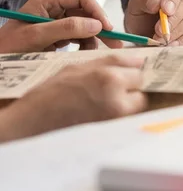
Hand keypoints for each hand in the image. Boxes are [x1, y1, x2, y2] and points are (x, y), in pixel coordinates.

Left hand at [0, 0, 122, 53]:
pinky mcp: (59, 35)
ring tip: (95, 54)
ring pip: (86, 26)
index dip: (97, 11)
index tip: (107, 28)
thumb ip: (66, 28)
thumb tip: (96, 25)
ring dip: (93, 40)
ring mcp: (57, 21)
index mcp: (47, 0)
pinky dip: (85, 46)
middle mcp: (54, 8)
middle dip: (101, 28)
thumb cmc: (8, 47)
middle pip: (87, 12)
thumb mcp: (36, 36)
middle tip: (115, 43)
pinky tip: (83, 55)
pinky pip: (80, 37)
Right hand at [0, 55, 146, 141]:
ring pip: (138, 104)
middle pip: (141, 87)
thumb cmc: (52, 93)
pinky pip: (128, 117)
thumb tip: (136, 60)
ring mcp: (116, 117)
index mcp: (107, 78)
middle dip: (134, 85)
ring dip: (130, 100)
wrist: (34, 122)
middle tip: (118, 86)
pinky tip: (105, 109)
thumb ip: (110, 62)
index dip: (133, 68)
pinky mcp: (113, 130)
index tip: (131, 69)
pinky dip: (123, 112)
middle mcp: (116, 97)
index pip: (138, 68)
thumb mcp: (79, 67)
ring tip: (108, 99)